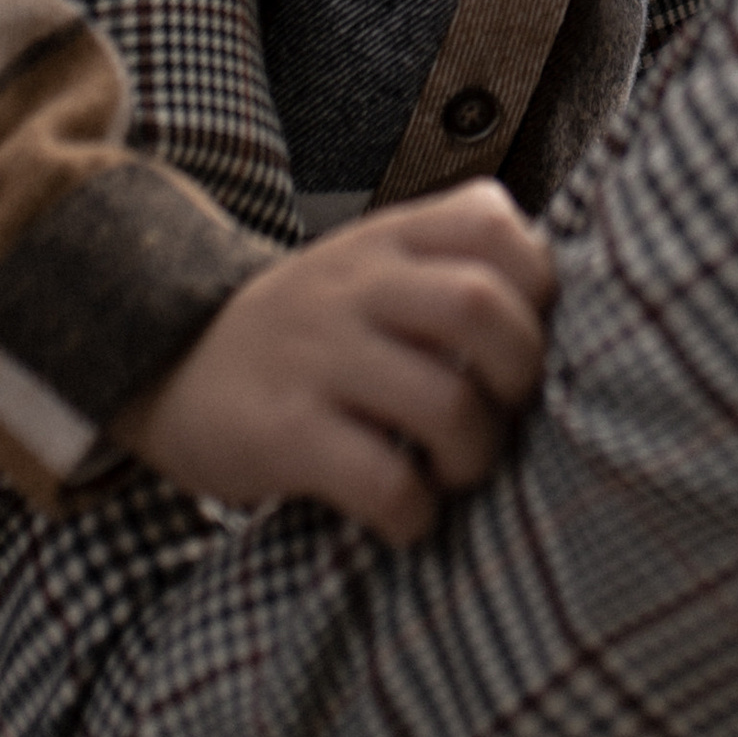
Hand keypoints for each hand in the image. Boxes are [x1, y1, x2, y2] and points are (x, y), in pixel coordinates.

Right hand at [116, 182, 557, 535]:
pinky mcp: (283, 433)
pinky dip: (416, 511)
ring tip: (457, 471)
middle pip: (482, 306)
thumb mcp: (370, 269)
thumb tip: (568, 310)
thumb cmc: (310, 332)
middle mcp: (355, 286)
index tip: (524, 334)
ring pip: (444, 401)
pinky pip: (382, 479)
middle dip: (522, 373)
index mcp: (387, 240)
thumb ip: (451, 267)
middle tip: (506, 411)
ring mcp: (317, 356)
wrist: (169, 363)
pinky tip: (408, 513)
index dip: (537, 284)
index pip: (494, 223)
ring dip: (475, 454)